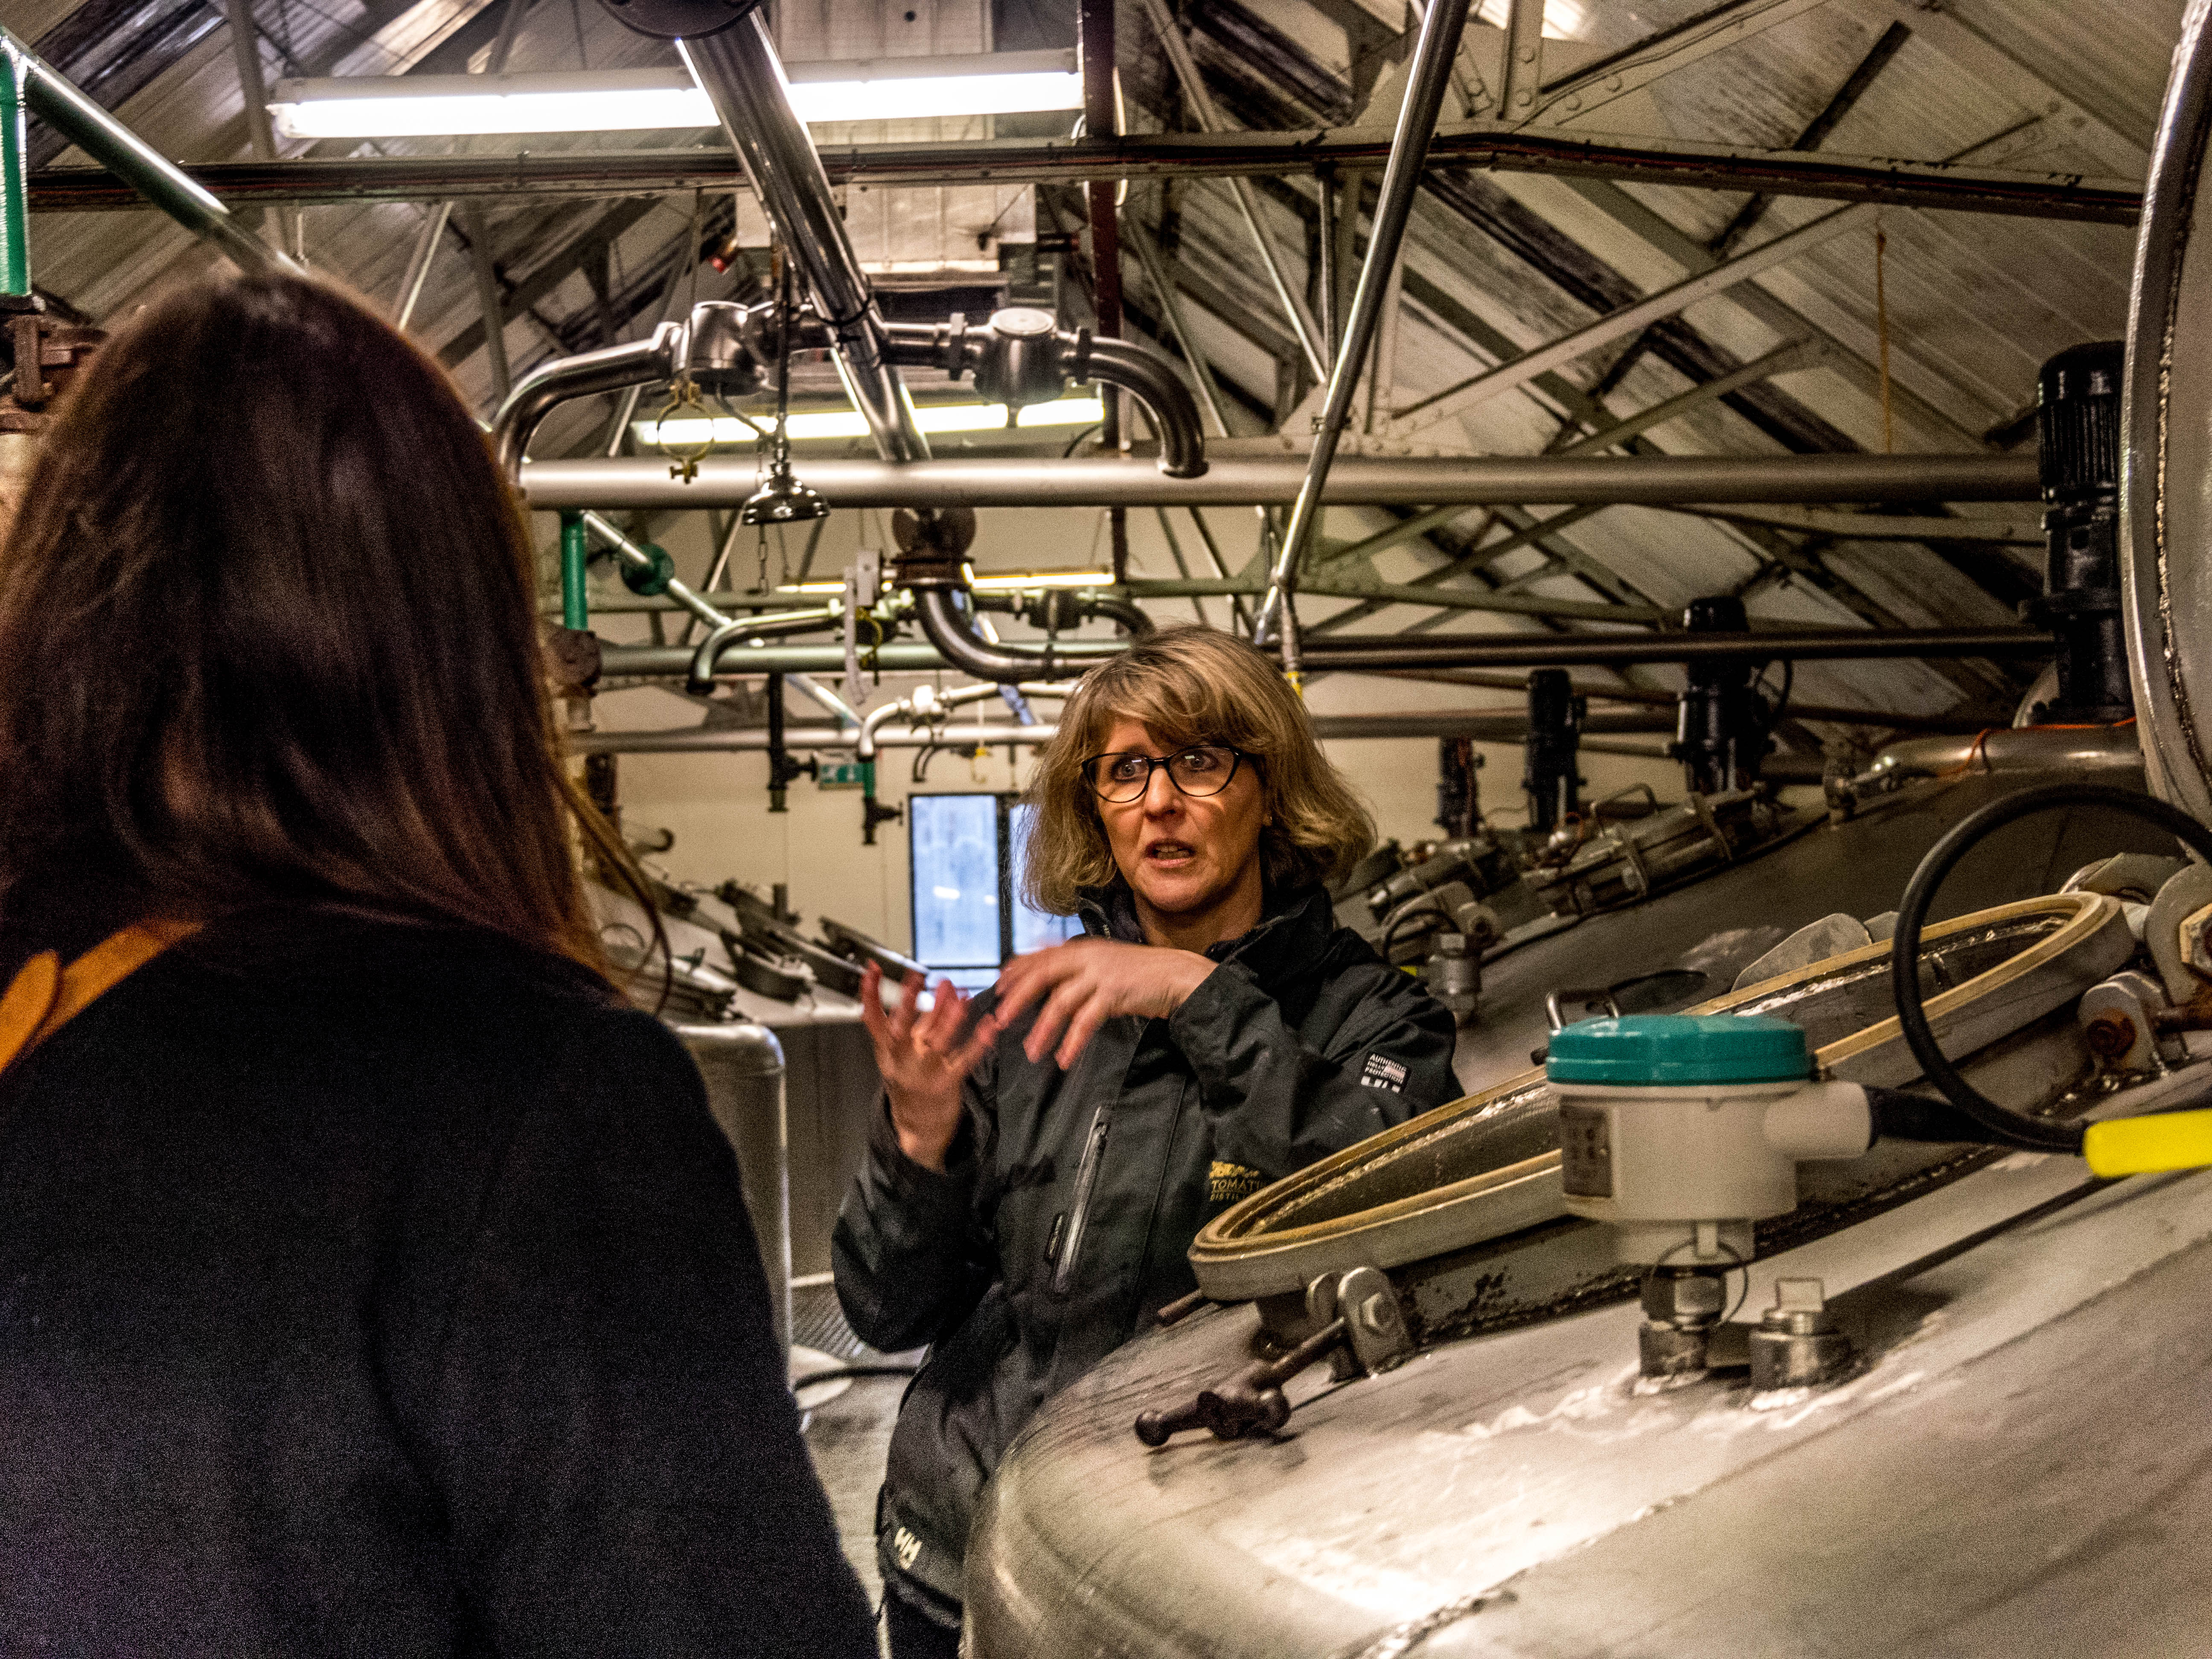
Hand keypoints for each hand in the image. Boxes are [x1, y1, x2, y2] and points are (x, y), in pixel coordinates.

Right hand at [858, 961, 999, 1171]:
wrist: (918, 1125)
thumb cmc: (913, 1079)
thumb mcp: (906, 1050)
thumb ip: (922, 1018)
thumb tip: (939, 986)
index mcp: (888, 1051)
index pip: (873, 1019)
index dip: (871, 994)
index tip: (874, 970)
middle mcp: (902, 1061)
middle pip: (901, 1029)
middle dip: (907, 1003)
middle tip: (916, 978)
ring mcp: (924, 1073)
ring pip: (935, 1043)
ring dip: (947, 1017)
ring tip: (958, 995)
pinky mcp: (947, 1083)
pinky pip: (964, 1061)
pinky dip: (977, 1044)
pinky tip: (988, 1027)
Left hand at [991, 938, 1215, 1070]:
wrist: (1176, 975)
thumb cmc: (1140, 973)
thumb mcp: (1105, 962)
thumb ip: (1077, 967)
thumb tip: (1049, 977)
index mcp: (1081, 949)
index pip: (1039, 957)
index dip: (1016, 972)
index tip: (998, 988)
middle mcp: (1087, 957)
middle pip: (1042, 975)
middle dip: (1018, 998)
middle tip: (1001, 1020)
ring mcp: (1101, 974)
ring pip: (1061, 1002)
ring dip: (1043, 1029)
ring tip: (1032, 1051)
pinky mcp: (1115, 994)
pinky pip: (1085, 1021)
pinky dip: (1072, 1041)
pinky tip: (1064, 1058)